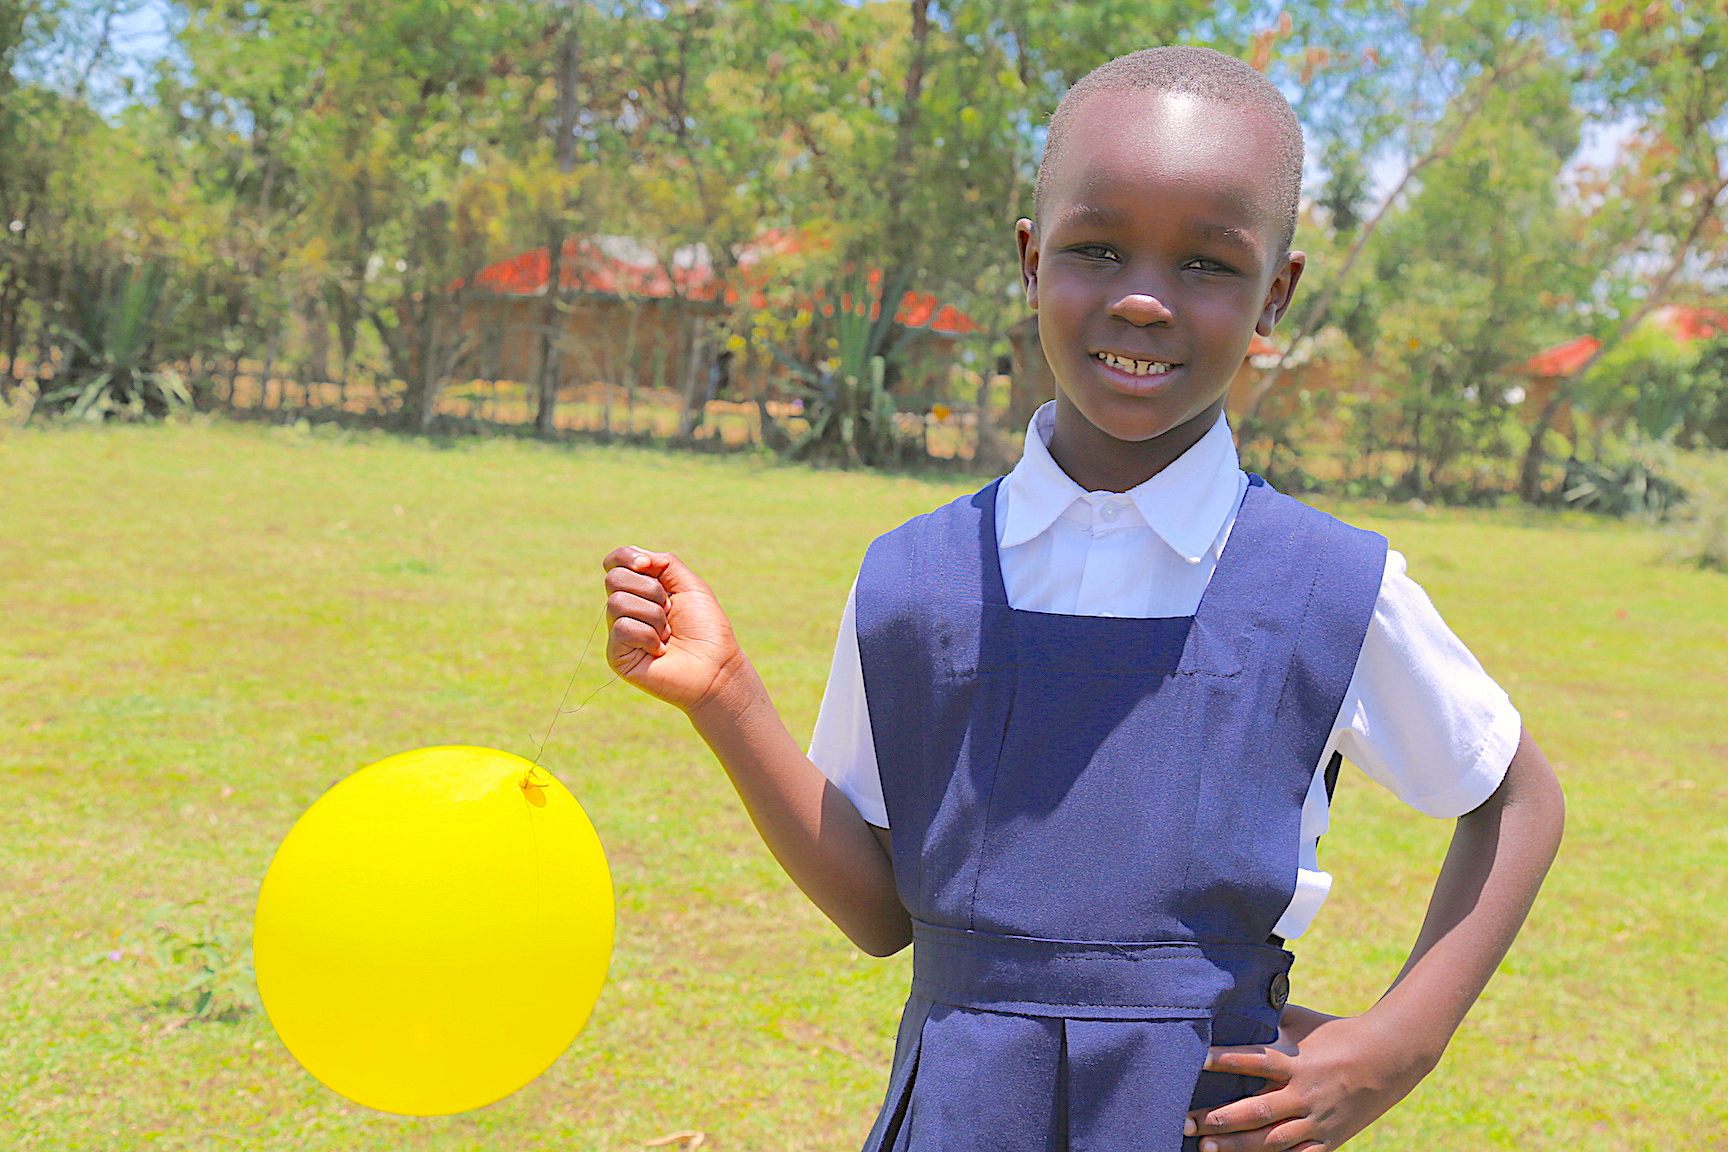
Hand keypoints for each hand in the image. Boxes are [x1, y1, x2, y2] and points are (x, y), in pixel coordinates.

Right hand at [602, 546, 745, 712]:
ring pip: (617, 602)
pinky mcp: (616, 655)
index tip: (646, 565)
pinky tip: (659, 650)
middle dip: (650, 589)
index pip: (615, 563)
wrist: (715, 667)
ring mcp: (619, 632)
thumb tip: (635, 558)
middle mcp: (626, 609)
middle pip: (614, 578)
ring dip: (653, 615)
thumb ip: (664, 563)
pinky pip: (621, 627)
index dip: (625, 557)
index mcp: (641, 590)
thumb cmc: (706, 628)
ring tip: (668, 633)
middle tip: (669, 610)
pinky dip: (647, 636)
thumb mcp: (689, 585)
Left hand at [1183, 1004, 1434, 1150]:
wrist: (1390, 1060)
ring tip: (1206, 1147)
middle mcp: (1306, 1095)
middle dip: (1220, 1118)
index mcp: (1299, 1063)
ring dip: (1237, 1146)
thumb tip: (1236, 998)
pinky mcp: (1328, 1141)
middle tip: (1187, 1122)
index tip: (1197, 1059)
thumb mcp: (1304, 1020)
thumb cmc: (1338, 1034)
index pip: (1257, 1061)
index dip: (1227, 1060)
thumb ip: (1270, 1016)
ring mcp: (1317, 1122)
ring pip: (1272, 1140)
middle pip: (1258, 1111)